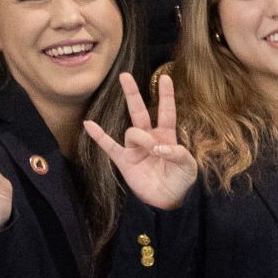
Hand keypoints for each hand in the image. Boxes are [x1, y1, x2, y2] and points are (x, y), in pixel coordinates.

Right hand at [81, 69, 200, 212]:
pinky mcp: (124, 161)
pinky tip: (89, 124)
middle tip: (125, 75)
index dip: (166, 95)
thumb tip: (159, 146)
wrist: (168, 202)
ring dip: (142, 138)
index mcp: (167, 136)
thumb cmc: (181, 181)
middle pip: (140, 111)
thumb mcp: (188, 166)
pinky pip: (109, 146)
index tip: (166, 77)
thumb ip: (178, 153)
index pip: (166, 111)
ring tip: (151, 151)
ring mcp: (135, 149)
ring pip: (132, 131)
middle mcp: (150, 138)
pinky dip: (99, 135)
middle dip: (132, 94)